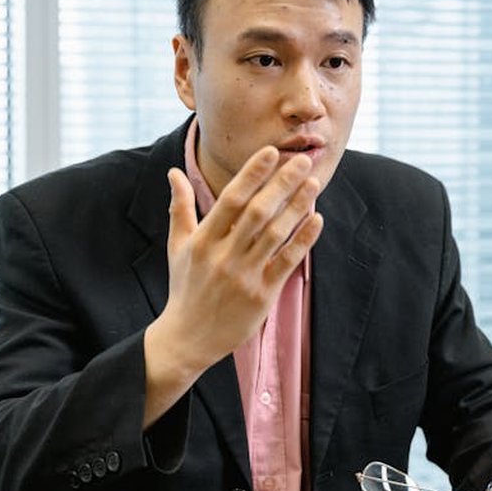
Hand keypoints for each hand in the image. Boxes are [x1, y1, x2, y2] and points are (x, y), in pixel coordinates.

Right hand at [156, 146, 322, 373]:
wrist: (189, 338)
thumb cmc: (185, 287)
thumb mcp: (177, 246)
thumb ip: (180, 208)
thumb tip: (174, 173)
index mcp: (203, 241)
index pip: (231, 199)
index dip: (253, 173)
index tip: (271, 152)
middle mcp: (224, 256)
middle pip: (258, 212)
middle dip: (282, 184)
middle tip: (303, 161)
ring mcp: (244, 276)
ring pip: (276, 235)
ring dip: (298, 207)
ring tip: (314, 183)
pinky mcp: (262, 295)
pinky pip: (287, 262)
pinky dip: (303, 240)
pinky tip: (317, 219)